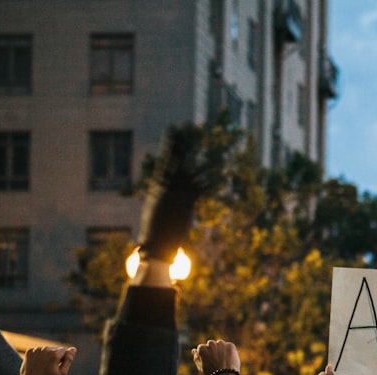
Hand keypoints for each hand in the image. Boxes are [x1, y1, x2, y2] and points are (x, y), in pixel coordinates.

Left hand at [21, 346, 75, 374]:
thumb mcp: (62, 373)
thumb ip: (69, 360)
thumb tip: (73, 349)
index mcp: (54, 354)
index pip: (64, 350)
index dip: (63, 359)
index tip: (58, 367)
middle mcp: (45, 349)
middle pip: (55, 349)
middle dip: (55, 356)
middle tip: (50, 368)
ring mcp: (36, 350)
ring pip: (47, 350)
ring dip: (47, 356)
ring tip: (43, 367)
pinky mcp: (29, 351)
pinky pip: (38, 351)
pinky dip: (39, 356)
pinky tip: (38, 364)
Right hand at [136, 123, 220, 262]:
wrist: (155, 245)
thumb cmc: (153, 236)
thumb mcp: (155, 216)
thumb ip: (160, 206)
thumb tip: (156, 209)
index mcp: (158, 186)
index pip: (165, 160)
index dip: (170, 145)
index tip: (173, 131)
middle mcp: (167, 187)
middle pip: (175, 159)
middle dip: (180, 143)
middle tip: (183, 126)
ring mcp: (178, 193)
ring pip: (191, 170)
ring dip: (201, 159)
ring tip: (209, 148)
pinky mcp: (188, 203)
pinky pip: (203, 189)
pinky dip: (213, 182)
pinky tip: (223, 176)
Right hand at [191, 340, 240, 374]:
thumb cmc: (211, 374)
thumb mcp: (201, 367)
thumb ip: (196, 357)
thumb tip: (194, 350)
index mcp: (202, 348)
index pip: (202, 348)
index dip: (206, 355)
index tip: (210, 362)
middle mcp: (211, 343)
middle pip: (211, 344)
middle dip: (213, 350)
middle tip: (217, 361)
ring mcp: (221, 344)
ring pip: (220, 344)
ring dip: (221, 349)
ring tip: (223, 361)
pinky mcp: (230, 345)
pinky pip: (229, 346)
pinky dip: (229, 351)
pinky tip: (228, 359)